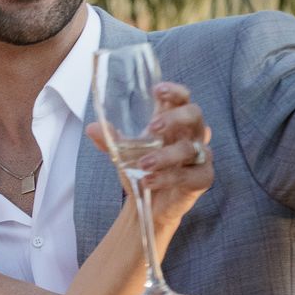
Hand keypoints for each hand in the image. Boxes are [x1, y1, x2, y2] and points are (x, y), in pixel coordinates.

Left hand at [89, 82, 212, 219]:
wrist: (149, 204)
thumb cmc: (142, 170)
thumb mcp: (123, 153)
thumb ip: (110, 140)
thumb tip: (92, 128)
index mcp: (174, 122)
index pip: (182, 98)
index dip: (174, 91)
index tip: (157, 89)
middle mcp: (191, 135)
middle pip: (195, 114)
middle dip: (175, 118)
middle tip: (153, 127)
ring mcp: (200, 156)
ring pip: (190, 148)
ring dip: (164, 155)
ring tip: (142, 165)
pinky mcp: (202, 178)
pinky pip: (191, 175)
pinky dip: (168, 178)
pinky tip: (149, 181)